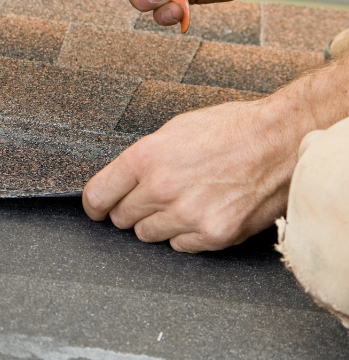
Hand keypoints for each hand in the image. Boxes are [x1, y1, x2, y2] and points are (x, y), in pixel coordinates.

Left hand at [82, 97, 298, 251]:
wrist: (281, 142)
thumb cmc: (231, 130)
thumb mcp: (174, 130)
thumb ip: (143, 158)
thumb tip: (121, 179)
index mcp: (146, 157)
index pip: (98, 195)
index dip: (95, 205)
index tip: (97, 209)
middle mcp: (162, 188)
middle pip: (122, 218)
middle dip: (130, 209)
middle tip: (151, 198)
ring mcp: (188, 214)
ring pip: (148, 235)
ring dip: (158, 223)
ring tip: (183, 201)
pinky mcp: (214, 234)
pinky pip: (180, 246)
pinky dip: (187, 234)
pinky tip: (203, 212)